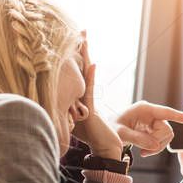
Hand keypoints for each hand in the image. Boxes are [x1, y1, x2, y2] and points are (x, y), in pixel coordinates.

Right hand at [71, 36, 123, 159]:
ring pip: (83, 76)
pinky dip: (91, 76)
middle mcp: (78, 98)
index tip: (81, 40)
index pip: (81, 72)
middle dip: (81, 50)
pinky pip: (90, 90)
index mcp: (78, 97)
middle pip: (80, 69)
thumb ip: (83, 111)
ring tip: (85, 39)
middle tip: (83, 30)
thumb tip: (81, 107)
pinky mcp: (88, 110)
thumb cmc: (99, 138)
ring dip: (85, 58)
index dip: (80, 56)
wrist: (104, 152)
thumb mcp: (89, 120)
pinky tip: (93, 63)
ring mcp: (81, 103)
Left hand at [115, 101, 182, 156]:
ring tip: (143, 151)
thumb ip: (137, 138)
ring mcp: (153, 121)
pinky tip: (144, 150)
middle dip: (159, 143)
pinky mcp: (153, 129)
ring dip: (157, 147)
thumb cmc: (109, 129)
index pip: (167, 112)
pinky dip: (155, 148)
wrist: (104, 132)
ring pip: (166, 137)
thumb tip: (155, 144)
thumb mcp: (120, 134)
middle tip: (144, 151)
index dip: (182, 117)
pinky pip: (162, 140)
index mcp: (144, 109)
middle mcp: (151, 113)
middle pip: (167, 130)